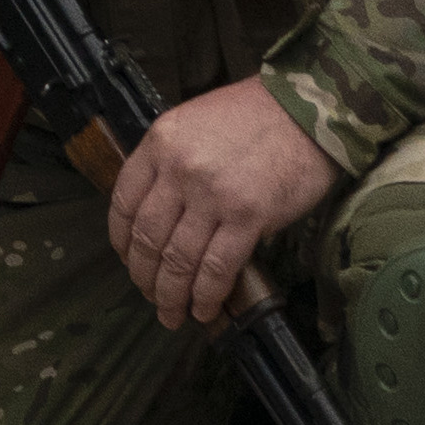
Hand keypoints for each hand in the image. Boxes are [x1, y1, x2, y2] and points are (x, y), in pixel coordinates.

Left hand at [107, 75, 336, 327]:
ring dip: (171, 294)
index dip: (121, 240)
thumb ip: (168, 162)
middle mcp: (179, 170)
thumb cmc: (250, 116)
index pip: (123, 202)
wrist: (303, 111)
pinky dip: (206, 294)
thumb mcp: (191, 124)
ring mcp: (212, 195)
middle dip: (144, 275)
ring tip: (171, 313)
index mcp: (159, 143)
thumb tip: (157, 211)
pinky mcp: (248, 217)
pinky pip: (216, 267)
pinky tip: (204, 309)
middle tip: (149, 295)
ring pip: (178, 258)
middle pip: (147, 236)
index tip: (127, 259)